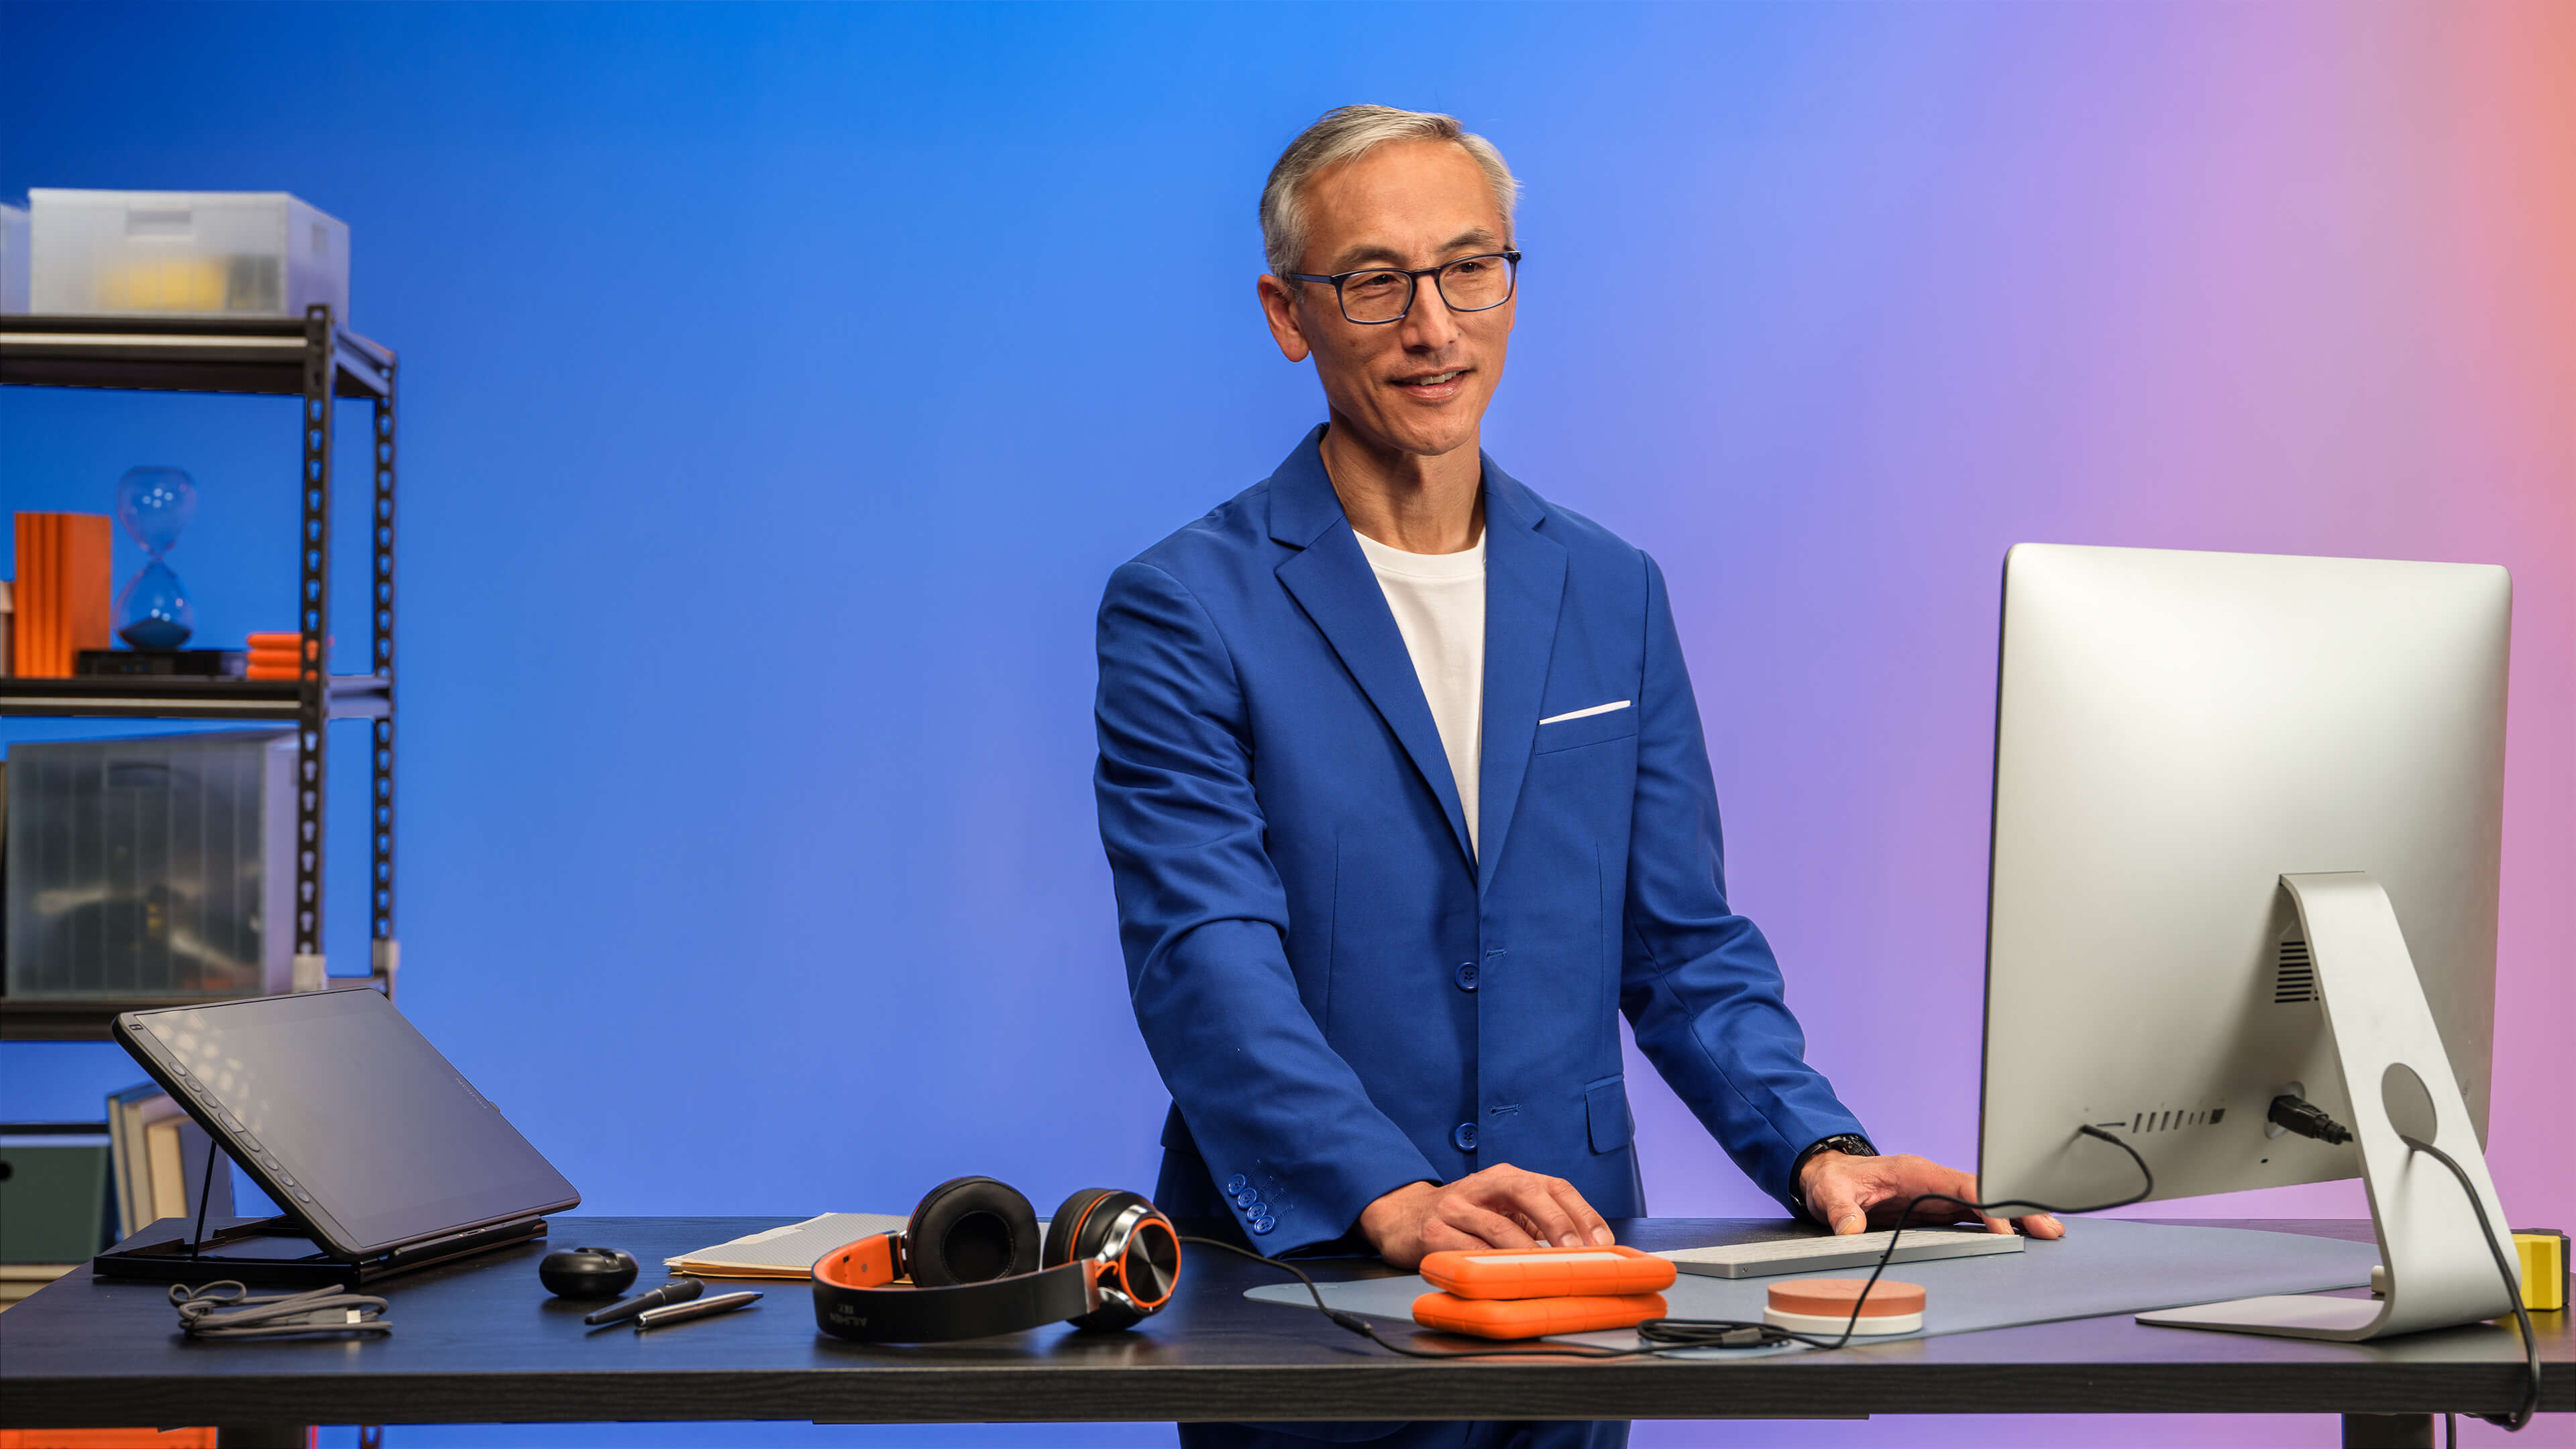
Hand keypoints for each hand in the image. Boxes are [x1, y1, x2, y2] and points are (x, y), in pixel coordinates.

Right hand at [1357, 1164, 1616, 1269]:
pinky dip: (1491, 1267)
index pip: (1554, 1186)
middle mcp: (1483, 1185)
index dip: (1582, 1212)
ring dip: (1527, 1252)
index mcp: (1507, 1177)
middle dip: (1559, 1223)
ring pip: (1498, 1227)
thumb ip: (1537, 1222)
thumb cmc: (1464, 1216)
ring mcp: (1456, 1207)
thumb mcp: (1502, 1209)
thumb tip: (1587, 1251)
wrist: (1403, 1216)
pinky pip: (1468, 1251)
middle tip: (1580, 1252)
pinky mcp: (1434, 1233)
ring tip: (1548, 1272)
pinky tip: (1506, 1280)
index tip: (1603, 1242)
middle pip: (1528, 1193)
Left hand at [1797, 1151, 2065, 1240]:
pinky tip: (2020, 1234)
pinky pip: (1973, 1214)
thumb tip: (1850, 1230)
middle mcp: (1932, 1180)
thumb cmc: (1834, 1180)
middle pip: (1983, 1192)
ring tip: (2050, 1233)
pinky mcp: (1936, 1207)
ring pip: (1984, 1203)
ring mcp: (1937, 1194)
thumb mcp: (1831, 1194)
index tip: (2006, 1226)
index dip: (1986, 1204)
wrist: (1828, 1174)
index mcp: (1915, 1171)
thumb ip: (1842, 1211)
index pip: (1960, 1186)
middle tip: (2051, 1228)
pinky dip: (1998, 1223)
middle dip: (2017, 1208)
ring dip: (2015, 1217)